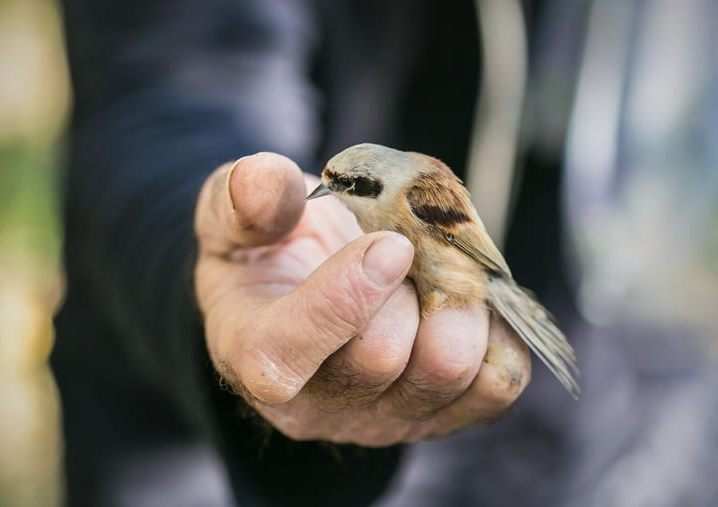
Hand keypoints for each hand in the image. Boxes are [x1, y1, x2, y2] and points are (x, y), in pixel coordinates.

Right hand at [194, 152, 529, 446]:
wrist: (315, 291)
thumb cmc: (271, 252)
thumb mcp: (234, 215)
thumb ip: (240, 199)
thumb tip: (261, 179)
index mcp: (249, 350)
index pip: (281, 356)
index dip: (340, 298)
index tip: (387, 243)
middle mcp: (314, 404)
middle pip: (379, 357)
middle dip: (405, 282)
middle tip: (407, 241)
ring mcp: (382, 417)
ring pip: (446, 371)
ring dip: (456, 300)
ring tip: (434, 270)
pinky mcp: (440, 415)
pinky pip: (496, 384)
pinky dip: (497, 330)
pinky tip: (465, 301)